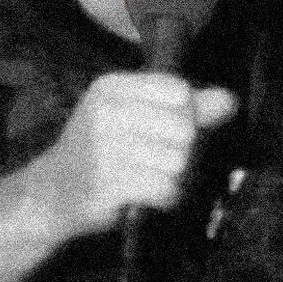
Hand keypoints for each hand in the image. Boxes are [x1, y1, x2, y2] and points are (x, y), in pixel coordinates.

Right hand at [43, 71, 237, 237]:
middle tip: (157, 158)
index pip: (178, 91)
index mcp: (111, 86)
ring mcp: (104, 148)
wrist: (51, 192)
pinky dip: (166, 196)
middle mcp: (106, 112)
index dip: (186, 113)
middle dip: (181, 150)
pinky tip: (148, 194)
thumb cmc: (100, 148)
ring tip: (150, 176)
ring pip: (178, 162)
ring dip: (173, 176)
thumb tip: (230, 100)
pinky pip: (165, 189)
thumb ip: (185, 107)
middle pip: (184, 128)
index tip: (166, 127)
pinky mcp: (108, 185)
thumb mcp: (134, 115)